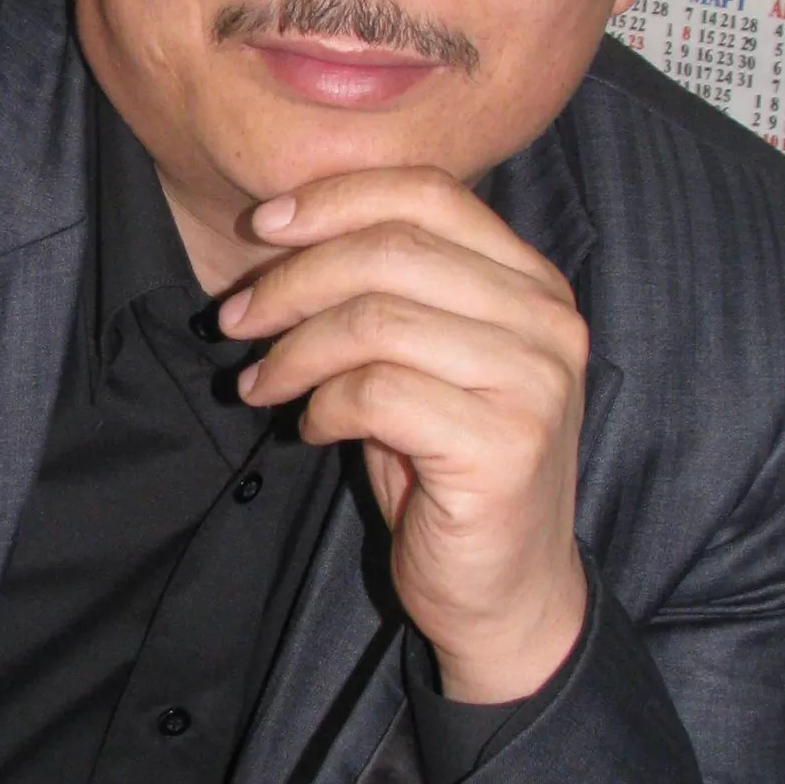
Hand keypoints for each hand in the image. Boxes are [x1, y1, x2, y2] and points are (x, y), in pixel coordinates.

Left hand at [220, 167, 587, 702]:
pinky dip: (323, 405)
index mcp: (532, 279)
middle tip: (237, 320)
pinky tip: (311, 428)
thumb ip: (383, 287)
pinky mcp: (505, 447)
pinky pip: (377, 394)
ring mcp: (535, 383)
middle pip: (391, 251)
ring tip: (261, 383)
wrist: (505, 591)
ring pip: (375, 320)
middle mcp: (547, 321)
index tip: (263, 226)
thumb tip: (277, 226)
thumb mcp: (420, 355)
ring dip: (294, 350)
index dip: (335, 198)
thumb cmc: (445, 463)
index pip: (428, 192)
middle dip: (292, 280)